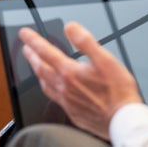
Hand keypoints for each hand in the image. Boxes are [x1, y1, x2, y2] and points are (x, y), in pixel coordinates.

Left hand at [19, 21, 143, 138]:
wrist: (122, 120)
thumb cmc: (118, 92)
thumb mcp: (105, 59)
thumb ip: (86, 42)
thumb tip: (70, 28)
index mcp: (70, 72)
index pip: (45, 52)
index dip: (33, 40)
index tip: (25, 33)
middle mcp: (64, 87)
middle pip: (41, 68)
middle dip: (31, 55)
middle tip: (26, 47)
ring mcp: (66, 101)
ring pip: (44, 83)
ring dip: (37, 71)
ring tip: (35, 65)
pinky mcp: (72, 111)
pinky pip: (53, 97)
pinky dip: (48, 87)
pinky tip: (52, 87)